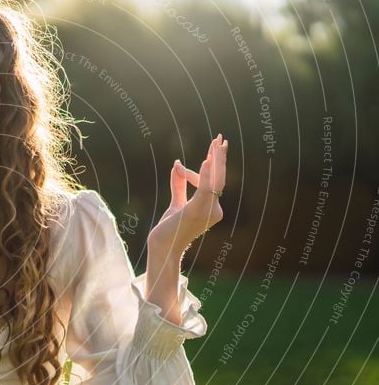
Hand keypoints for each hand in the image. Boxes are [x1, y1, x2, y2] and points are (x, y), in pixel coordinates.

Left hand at [147, 133, 227, 253]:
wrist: (162, 246)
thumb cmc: (169, 229)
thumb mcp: (175, 202)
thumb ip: (179, 185)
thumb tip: (176, 164)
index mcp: (211, 208)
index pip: (211, 182)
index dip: (198, 170)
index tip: (177, 166)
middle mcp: (214, 210)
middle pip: (219, 178)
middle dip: (220, 157)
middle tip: (221, 138)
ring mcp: (207, 211)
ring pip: (215, 180)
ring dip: (216, 159)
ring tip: (216, 142)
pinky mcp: (197, 211)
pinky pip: (205, 189)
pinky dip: (206, 174)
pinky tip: (206, 160)